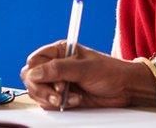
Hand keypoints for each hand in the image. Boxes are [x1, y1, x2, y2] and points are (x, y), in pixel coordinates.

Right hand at [20, 40, 155, 109]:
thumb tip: (33, 73)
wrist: (125, 88)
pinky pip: (48, 104)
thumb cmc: (110, 72)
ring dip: (52, 99)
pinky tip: (76, 100)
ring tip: (72, 97)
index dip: (37, 72)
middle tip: (59, 93)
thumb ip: (58, 70)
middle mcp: (56, 65)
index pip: (33, 61)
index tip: (52, 80)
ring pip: (37, 93)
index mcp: (59, 51)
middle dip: (43, 90)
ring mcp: (58, 82)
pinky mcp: (62, 96)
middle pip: (31, 79)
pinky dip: (59, 105)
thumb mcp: (84, 68)